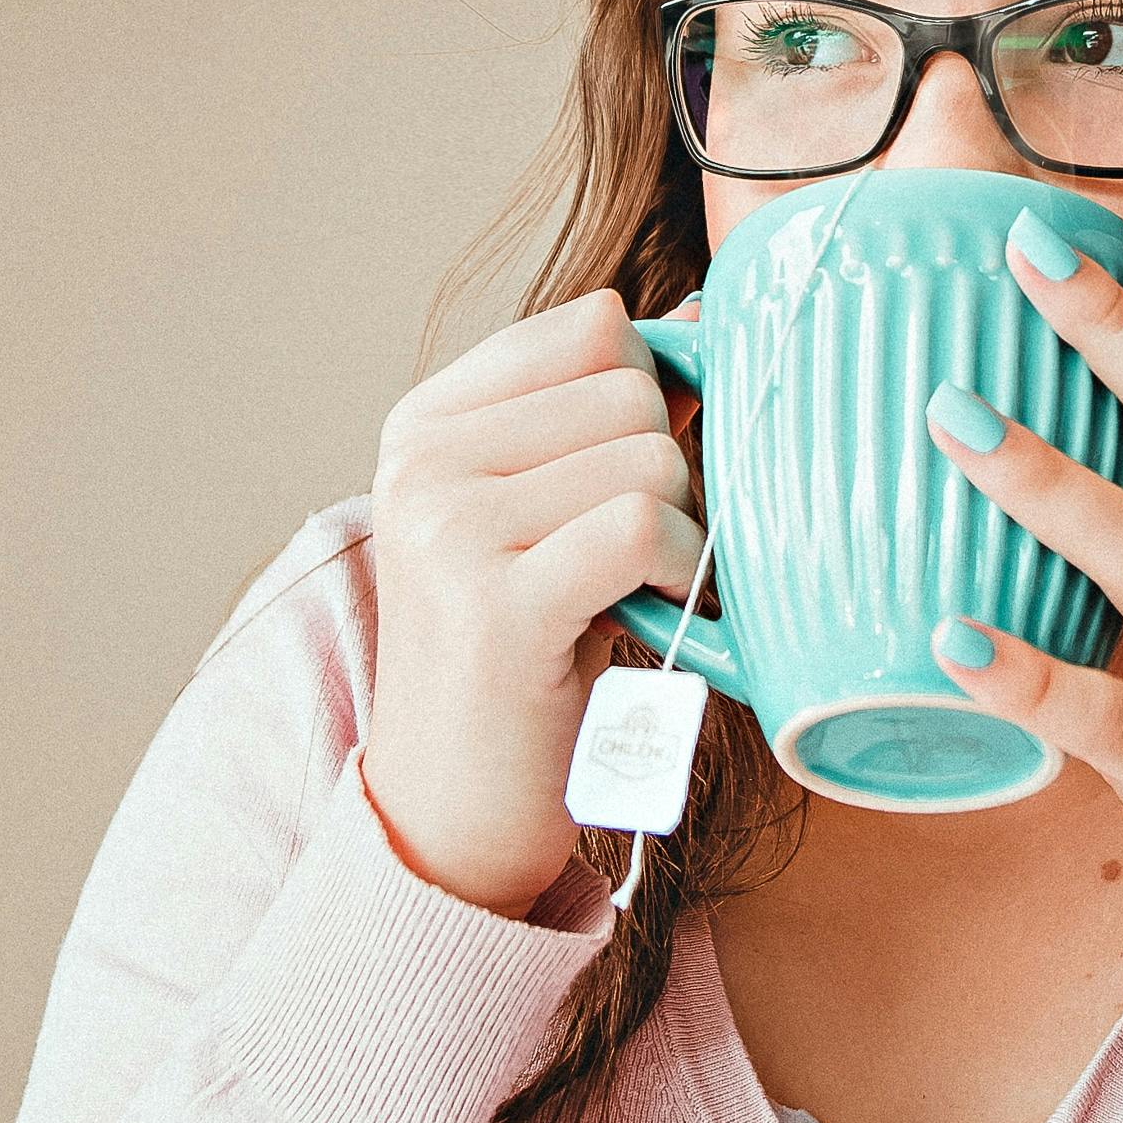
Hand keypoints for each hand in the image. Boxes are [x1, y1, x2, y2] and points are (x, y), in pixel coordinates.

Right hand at [361, 289, 700, 917]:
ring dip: (681, 532)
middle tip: (634, 557)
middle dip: (669, 471)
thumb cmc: (523, 657)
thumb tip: (698, 313)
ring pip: (649, 456)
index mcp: (427, 422)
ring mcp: (449, 528)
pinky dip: (681, 573)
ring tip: (634, 591)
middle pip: (631, 389)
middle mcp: (423, 461)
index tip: (634, 476)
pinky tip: (654, 613)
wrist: (449, 809)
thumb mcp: (540, 513)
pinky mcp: (498, 605)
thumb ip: (597, 417)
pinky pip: (645, 527)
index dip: (652, 393)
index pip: (592, 325)